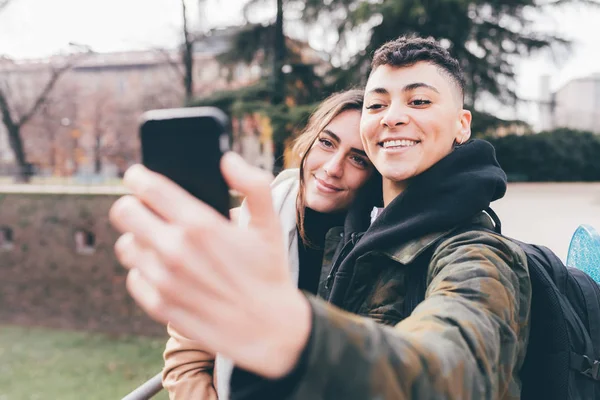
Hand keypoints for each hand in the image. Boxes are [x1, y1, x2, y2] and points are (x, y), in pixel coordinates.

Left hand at [109, 153, 311, 377]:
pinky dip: (144, 270)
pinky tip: (165, 269)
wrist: (269, 329)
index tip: (138, 176)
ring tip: (157, 240)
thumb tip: (227, 160)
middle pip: (124, 212)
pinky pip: (133, 277)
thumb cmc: (269, 272)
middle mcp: (175, 250)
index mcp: (200, 224)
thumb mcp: (270, 224)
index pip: (148, 187)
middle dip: (132, 204)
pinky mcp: (159, 306)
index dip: (138, 176)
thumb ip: (253, 184)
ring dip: (138, 238)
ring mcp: (163, 280)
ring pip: (125, 245)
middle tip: (145, 208)